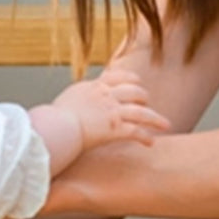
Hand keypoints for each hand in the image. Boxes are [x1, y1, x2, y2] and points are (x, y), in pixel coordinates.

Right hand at [53, 68, 169, 148]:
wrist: (56, 127)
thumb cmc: (53, 118)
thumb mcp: (66, 99)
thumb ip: (77, 98)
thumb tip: (75, 101)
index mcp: (94, 86)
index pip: (118, 77)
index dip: (131, 80)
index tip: (137, 83)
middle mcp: (106, 96)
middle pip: (135, 92)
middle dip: (144, 99)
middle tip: (147, 106)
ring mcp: (112, 111)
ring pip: (142, 112)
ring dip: (155, 119)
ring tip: (165, 124)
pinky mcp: (115, 128)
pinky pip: (136, 131)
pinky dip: (145, 137)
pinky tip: (150, 142)